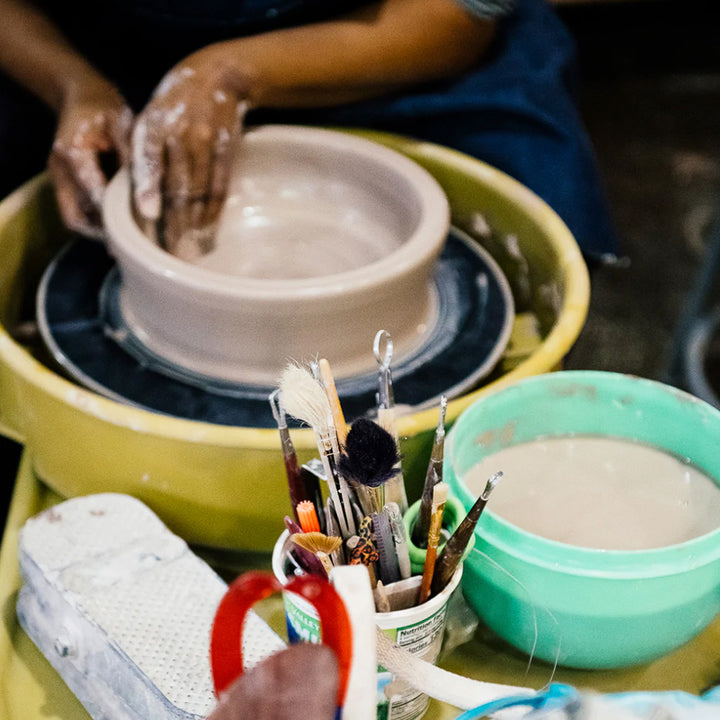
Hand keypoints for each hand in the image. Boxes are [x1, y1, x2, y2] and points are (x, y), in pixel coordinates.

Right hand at [48, 78, 132, 238]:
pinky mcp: (64, 182)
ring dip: (98, 231)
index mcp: (73, 153)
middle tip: (133, 244)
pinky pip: (75, 211)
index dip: (115, 213)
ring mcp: (58, 177)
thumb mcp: (122, 122)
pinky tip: (119, 226)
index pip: (93, 192)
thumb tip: (149, 186)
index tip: (139, 228)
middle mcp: (59, 168)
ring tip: (127, 240)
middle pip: (76, 215)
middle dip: (104, 232)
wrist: (79, 94)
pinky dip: (94, 221)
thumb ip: (132, 154)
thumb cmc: (105, 106)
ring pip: (74, 218)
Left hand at [131, 49, 247, 257]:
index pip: (148, 162)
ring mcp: (205, 142)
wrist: (217, 76)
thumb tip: (137, 200)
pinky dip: (212, 211)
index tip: (148, 215)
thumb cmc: (175, 104)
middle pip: (175, 184)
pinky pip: (219, 187)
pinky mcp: (227, 150)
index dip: (149, 190)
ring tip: (186, 248)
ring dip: (192, 224)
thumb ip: (142, 154)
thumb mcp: (150, 118)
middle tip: (166, 250)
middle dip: (170, 220)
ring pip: (198, 191)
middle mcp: (178, 133)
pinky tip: (207, 229)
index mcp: (152, 125)